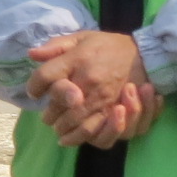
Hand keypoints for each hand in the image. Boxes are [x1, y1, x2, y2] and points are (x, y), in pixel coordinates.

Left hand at [26, 31, 158, 149]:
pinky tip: (70, 139)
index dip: (34, 86)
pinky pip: (96, 133)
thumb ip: (56, 46)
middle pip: (56, 106)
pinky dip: (80, 138)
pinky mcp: (115, 113)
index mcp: (78, 60)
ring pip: (74, 123)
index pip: (44, 77)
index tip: (35, 91)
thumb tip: (31, 55)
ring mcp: (103, 100)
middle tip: (47, 115)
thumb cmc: (108, 46)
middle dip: (48, 113)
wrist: (144, 55)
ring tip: (59, 127)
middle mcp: (88, 82)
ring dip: (62, 128)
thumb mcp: (82, 38)